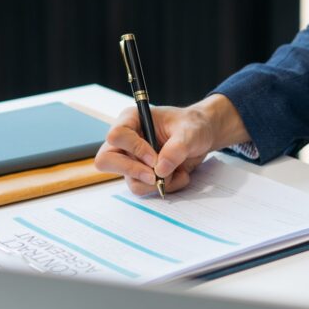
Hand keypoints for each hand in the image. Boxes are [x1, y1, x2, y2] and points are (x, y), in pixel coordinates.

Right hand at [94, 94, 249, 194]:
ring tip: (178, 171)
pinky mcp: (142, 174)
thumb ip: (177, 148)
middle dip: (132, 171)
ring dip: (156, 182)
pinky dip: (165, 187)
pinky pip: (145, 188)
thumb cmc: (193, 126)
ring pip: (130, 180)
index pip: (116, 136)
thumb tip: (160, 170)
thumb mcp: (190, 132)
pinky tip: (180, 175)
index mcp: (131, 120)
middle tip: (155, 176)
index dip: (134, 149)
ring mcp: (132, 159)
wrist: (201, 137)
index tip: (154, 158)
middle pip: (106, 160)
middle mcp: (126, 141)